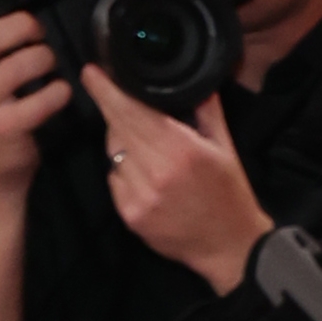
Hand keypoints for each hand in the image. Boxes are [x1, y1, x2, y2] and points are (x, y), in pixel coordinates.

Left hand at [86, 62, 269, 293]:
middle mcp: (157, 172)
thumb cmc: (229, 194)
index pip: (131, 111)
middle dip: (113, 111)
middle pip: (117, 128)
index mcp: (181, 149)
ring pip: (114, 154)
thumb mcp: (225, 147)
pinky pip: (115, 181)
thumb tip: (195, 81)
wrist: (230, 247)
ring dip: (123, 145)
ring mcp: (141, 196)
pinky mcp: (131, 216)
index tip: (91, 73)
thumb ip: (207, 110)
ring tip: (148, 151)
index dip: (106, 90)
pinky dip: (124, 173)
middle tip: (116, 102)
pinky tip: (146, 178)